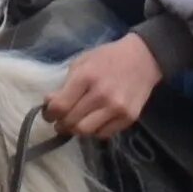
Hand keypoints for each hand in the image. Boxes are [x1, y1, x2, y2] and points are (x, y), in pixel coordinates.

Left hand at [44, 34, 162, 138]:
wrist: (143, 59)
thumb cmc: (108, 58)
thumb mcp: (82, 63)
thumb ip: (65, 85)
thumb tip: (50, 105)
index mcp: (86, 76)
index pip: (60, 107)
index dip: (50, 114)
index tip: (49, 114)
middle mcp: (101, 95)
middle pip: (71, 122)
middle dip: (61, 124)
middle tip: (61, 121)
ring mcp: (117, 108)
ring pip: (86, 132)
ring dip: (77, 129)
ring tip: (77, 122)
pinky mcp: (128, 118)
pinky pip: (104, 134)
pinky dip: (95, 130)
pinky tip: (95, 120)